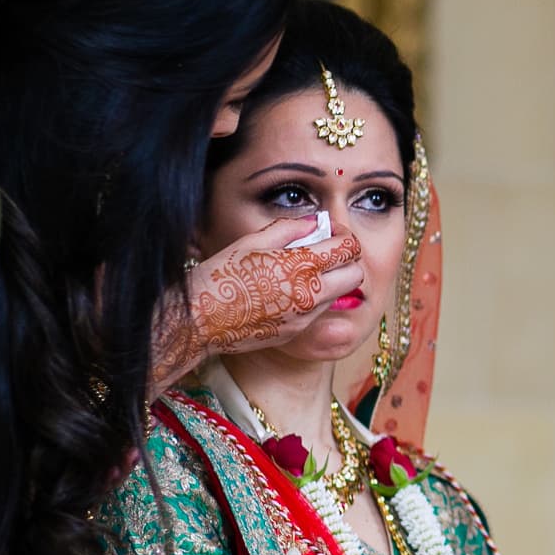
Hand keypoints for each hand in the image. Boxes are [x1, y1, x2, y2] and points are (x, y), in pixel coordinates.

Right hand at [151, 219, 363, 386]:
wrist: (199, 321)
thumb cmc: (220, 276)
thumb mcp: (251, 242)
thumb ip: (289, 229)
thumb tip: (314, 222)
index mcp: (300, 265)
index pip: (347, 248)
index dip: (345, 236)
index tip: (333, 232)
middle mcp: (309, 293)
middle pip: (355, 275)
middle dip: (347, 260)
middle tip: (327, 251)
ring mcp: (305, 316)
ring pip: (339, 296)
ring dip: (331, 281)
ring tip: (303, 270)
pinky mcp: (297, 332)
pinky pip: (319, 312)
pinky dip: (314, 298)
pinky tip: (288, 291)